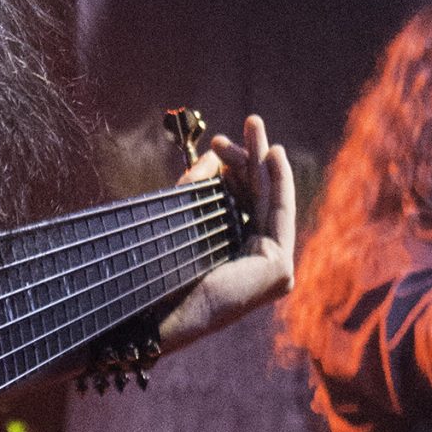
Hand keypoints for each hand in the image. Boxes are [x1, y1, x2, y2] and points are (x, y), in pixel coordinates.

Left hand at [155, 114, 295, 351]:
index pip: (245, 203)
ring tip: (256, 124)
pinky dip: (279, 181)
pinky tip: (272, 154)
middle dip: (254, 156)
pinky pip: (279, 215)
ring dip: (265, 159)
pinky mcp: (277, 270)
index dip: (237, 168)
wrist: (151, 311)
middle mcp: (254, 263)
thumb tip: (212, 154)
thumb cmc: (158, 271)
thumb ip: (199, 186)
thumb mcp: (182, 215)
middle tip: (250, 120)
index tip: (218, 141)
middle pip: (260, 198)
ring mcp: (271, 270)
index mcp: (234, 255)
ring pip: (271, 202)